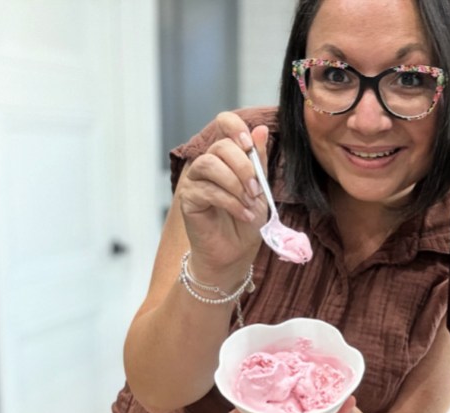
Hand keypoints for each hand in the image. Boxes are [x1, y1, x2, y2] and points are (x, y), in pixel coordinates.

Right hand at [176, 112, 269, 285]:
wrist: (236, 251)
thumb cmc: (247, 220)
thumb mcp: (260, 188)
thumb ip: (259, 161)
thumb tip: (261, 130)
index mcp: (226, 156)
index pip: (223, 123)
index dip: (235, 127)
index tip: (249, 144)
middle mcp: (208, 163)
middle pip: (220, 146)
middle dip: (244, 167)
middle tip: (256, 189)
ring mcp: (195, 180)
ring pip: (209, 164)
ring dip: (235, 183)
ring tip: (249, 202)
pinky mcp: (188, 198)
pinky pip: (207, 190)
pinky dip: (230, 202)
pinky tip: (243, 214)